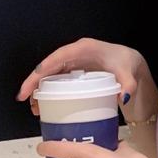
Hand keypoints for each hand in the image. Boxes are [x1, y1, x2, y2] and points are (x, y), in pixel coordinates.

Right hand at [16, 37, 157, 121]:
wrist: (131, 62)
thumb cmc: (127, 64)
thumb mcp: (129, 73)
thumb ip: (128, 84)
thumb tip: (124, 97)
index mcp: (84, 48)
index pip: (58, 57)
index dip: (42, 70)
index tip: (30, 85)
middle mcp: (74, 53)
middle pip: (48, 66)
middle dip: (34, 82)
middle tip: (26, 101)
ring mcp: (73, 62)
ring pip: (50, 74)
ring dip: (39, 89)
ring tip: (35, 108)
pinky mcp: (73, 70)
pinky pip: (56, 79)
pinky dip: (48, 91)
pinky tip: (45, 105)